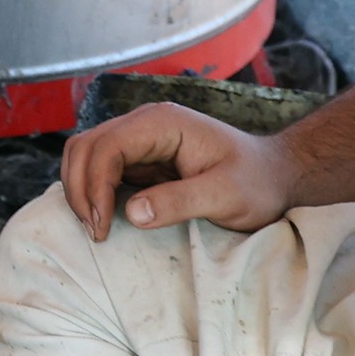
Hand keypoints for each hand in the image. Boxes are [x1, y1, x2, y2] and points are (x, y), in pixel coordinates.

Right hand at [56, 102, 296, 244]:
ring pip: (86, 154)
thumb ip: (180, 202)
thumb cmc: (256, 183)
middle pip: (86, 146)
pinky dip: (91, 192)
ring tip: (96, 228)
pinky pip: (100, 168)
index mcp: (163, 123)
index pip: (107, 146)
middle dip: (81, 189)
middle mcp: (145, 123)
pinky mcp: (139, 158)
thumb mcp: (226, 196)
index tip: (102, 227)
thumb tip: (132, 213)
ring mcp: (140, 139)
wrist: (274, 175)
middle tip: (95, 232)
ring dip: (81, 189)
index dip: (95, 187)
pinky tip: (103, 219)